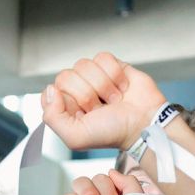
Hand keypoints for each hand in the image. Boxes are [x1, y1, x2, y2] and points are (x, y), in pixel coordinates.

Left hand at [42, 51, 165, 150]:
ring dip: (102, 85)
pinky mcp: (110, 66)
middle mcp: (77, 91)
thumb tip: (49, 90)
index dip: (68, 101)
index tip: (82, 114)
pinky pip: (102, 57)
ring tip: (113, 100)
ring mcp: (93, 77)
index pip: (52, 90)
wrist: (144, 123)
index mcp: (65, 108)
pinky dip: (114, 74)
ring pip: (84, 65)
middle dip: (86, 94)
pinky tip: (122, 87)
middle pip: (66, 76)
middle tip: (100, 109)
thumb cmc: (114, 133)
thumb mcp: (76, 137)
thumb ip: (52, 117)